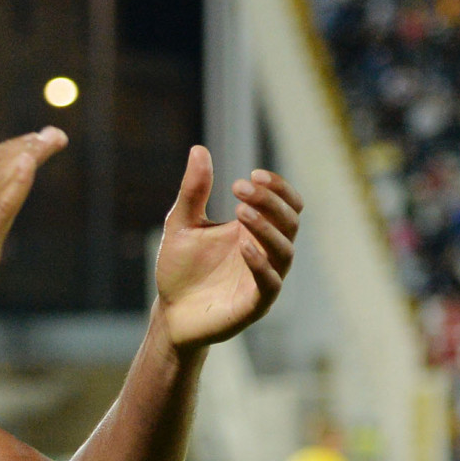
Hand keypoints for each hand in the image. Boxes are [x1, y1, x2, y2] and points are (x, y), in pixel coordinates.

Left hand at [154, 146, 301, 351]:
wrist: (170, 311)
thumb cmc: (180, 268)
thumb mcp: (181, 224)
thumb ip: (193, 191)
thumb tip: (198, 149)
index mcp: (254, 231)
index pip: (285, 205)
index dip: (277, 188)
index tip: (253, 175)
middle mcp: (265, 252)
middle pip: (290, 222)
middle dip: (271, 202)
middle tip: (242, 187)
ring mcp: (263, 279)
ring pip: (285, 251)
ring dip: (266, 228)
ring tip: (242, 211)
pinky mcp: (254, 304)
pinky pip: (269, 284)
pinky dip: (260, 264)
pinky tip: (243, 247)